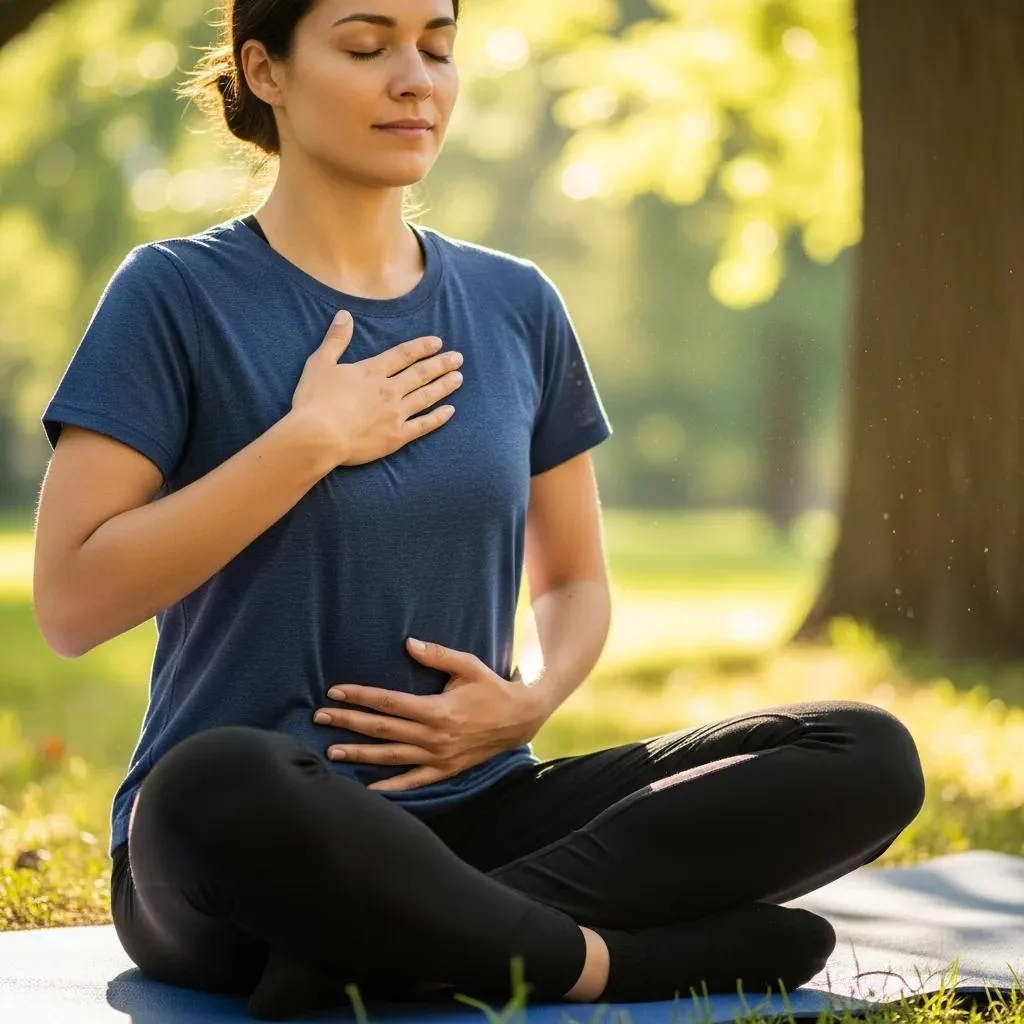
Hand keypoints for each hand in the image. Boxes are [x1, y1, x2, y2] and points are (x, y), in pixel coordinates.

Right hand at [290, 310, 463, 468]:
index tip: (438, 342)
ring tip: (459, 378)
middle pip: (421, 374)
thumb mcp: (320, 363)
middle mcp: (389, 390)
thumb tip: (345, 315)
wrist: (318, 436)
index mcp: (372, 372)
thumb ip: (336, 339)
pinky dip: (438, 418)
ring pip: (426, 396)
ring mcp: (395, 414)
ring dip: (444, 386)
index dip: (422, 347)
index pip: (404, 355)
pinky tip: (450, 411)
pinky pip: (423, 425)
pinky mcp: (396, 437)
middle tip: (458, 358)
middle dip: (441, 364)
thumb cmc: (314, 401)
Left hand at [313, 638, 548, 791]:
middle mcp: (434, 736)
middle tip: (319, 718)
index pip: (388, 702)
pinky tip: (368, 788)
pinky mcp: (445, 770)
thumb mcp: (468, 665)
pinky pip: (413, 782)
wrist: (520, 719)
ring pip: (391, 757)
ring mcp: (438, 757)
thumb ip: (437, 655)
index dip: (359, 696)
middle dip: (348, 722)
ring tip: (332, 751)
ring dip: (359, 754)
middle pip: (382, 730)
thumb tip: (408, 643)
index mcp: (437, 709)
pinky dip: (391, 786)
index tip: (334, 692)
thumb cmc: (492, 688)